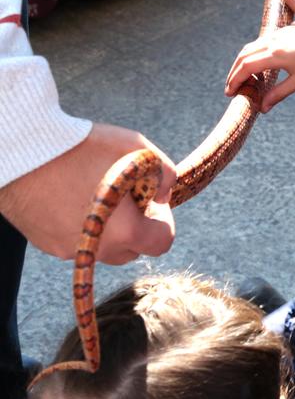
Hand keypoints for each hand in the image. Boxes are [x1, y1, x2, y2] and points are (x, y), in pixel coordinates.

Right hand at [0, 124, 175, 263]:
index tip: (152, 201)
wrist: (24, 153)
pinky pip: (77, 241)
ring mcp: (70, 249)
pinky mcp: (47, 243)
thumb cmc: (85, 149)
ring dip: (110, 228)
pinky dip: (83, 225)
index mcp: (126, 231)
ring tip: (100, 193)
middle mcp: (98, 249)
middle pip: (131, 248)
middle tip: (126, 195)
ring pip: (103, 247)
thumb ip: (164, 175)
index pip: (161, 242)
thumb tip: (163, 195)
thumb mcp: (140, 150)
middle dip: (136, 225)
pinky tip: (75, 196)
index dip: (164, 220)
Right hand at [225, 24, 294, 110]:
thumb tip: (263, 108)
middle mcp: (274, 41)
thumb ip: (279, 93)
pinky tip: (259, 65)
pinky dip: (255, 53)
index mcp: (276, 54)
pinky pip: (263, 41)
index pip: (246, 67)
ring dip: (244, 61)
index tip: (230, 93)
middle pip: (244, 55)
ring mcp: (280, 33)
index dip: (235, 80)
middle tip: (232, 88)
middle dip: (235, 72)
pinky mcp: (287, 30)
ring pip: (252, 46)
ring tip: (243, 78)